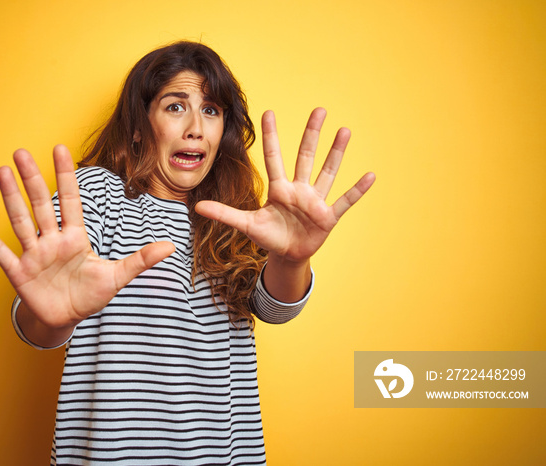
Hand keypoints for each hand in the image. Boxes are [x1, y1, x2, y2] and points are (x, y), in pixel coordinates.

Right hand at [0, 145, 174, 330]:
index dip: (65, 176)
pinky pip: (2, 254)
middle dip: (32, 179)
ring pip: (21, 221)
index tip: (60, 149)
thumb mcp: (117, 277)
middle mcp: (52, 241)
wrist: (67, 318)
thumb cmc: (90, 294)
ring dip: (10, 198)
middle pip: (41, 204)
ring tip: (0, 172)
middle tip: (21, 152)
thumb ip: (140, 261)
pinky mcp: (20, 273)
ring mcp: (34, 255)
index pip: (70, 201)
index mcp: (75, 238)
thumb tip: (171, 247)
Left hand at [196, 108, 374, 266]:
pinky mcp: (328, 217)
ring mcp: (315, 201)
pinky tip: (370, 175)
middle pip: (305, 156)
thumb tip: (197, 207)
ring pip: (327, 172)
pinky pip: (344, 201)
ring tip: (345, 131)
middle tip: (320, 110)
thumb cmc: (269, 236)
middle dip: (311, 134)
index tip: (270, 112)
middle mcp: (299, 189)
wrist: (287, 256)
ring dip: (336, 153)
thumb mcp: (246, 225)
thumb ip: (224, 214)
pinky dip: (357, 190)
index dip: (272, 136)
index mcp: (279, 188)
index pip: (274, 156)